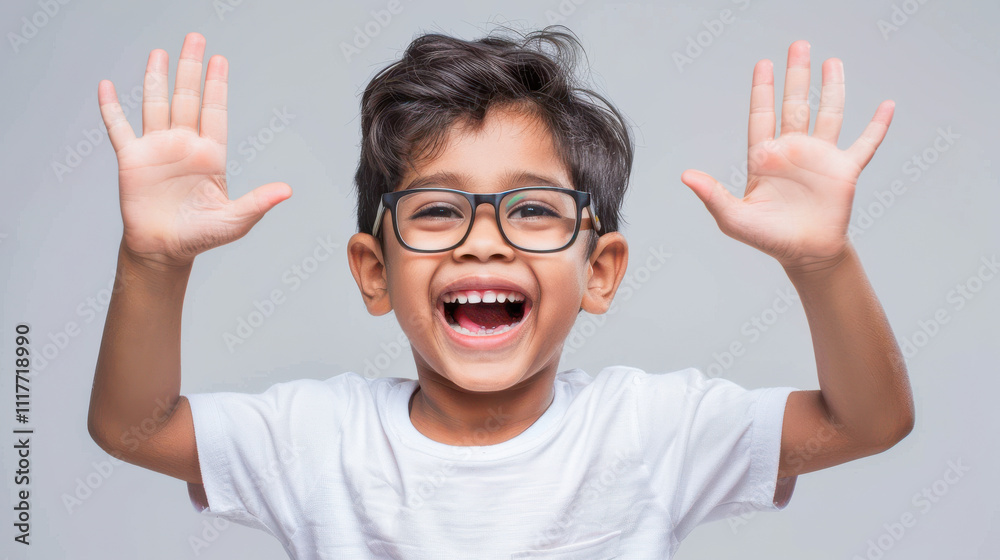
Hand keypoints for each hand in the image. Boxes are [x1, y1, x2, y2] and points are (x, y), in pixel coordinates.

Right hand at [98, 32, 290, 270]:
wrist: (164, 250)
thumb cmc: (200, 236)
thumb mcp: (234, 221)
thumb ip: (258, 202)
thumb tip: (287, 190)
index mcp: (211, 155)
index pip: (215, 112)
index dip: (217, 86)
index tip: (220, 60)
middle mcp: (185, 145)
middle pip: (188, 99)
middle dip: (192, 68)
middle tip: (196, 38)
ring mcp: (157, 149)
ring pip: (157, 105)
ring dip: (157, 79)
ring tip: (160, 52)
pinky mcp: (132, 160)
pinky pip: (119, 128)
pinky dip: (111, 108)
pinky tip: (107, 86)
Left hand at [681, 40, 892, 272]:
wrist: (804, 255)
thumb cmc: (768, 237)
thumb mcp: (734, 217)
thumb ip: (712, 194)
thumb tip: (685, 176)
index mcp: (765, 157)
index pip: (762, 115)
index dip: (763, 90)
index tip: (763, 64)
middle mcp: (792, 151)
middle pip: (795, 104)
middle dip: (797, 75)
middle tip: (798, 46)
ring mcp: (820, 158)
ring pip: (828, 114)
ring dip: (831, 88)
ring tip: (831, 62)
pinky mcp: (844, 171)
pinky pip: (865, 144)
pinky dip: (878, 126)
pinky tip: (887, 106)